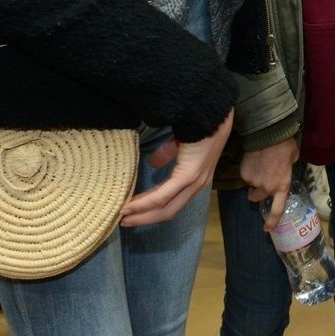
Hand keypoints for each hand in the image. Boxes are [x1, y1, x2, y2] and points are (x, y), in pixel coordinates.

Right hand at [120, 111, 231, 226]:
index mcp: (196, 179)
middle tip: (124, 222)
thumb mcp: (180, 143)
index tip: (134, 212)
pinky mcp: (189, 175)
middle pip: (169, 211)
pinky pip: (163, 196)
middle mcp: (197, 185)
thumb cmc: (199, 126)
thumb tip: (154, 163)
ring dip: (143, 215)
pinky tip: (130, 206)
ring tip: (124, 218)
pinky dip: (145, 204)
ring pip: (166, 208)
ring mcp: (194, 182)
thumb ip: (168, 154)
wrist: (210, 114)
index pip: (174, 202)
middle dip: (146, 218)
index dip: (154, 210)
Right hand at [239, 137, 297, 223]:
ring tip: (259, 164)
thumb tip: (284, 168)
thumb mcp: (293, 160)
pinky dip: (248, 170)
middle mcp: (266, 187)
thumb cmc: (285, 146)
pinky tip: (253, 159)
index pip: (276, 210)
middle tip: (259, 182)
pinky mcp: (243, 173)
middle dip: (256, 192)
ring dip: (253, 179)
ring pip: (250, 184)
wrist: (269, 134)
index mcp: (282, 186)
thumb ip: (287, 170)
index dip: (271, 221)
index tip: (267, 229)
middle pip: (256, 198)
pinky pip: (244, 175)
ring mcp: (253, 181)